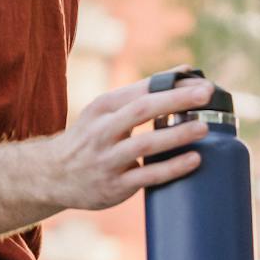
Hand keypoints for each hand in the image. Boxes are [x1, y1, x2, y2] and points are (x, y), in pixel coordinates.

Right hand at [44, 70, 214, 210]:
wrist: (54, 177)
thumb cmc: (90, 138)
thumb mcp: (105, 112)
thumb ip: (141, 95)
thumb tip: (185, 73)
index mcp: (102, 108)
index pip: (139, 90)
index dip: (170, 83)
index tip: (198, 79)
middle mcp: (102, 131)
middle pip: (142, 110)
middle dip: (176, 100)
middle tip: (206, 93)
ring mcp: (107, 160)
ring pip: (145, 145)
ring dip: (177, 134)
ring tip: (203, 127)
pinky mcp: (115, 186)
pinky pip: (148, 176)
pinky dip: (172, 167)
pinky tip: (194, 159)